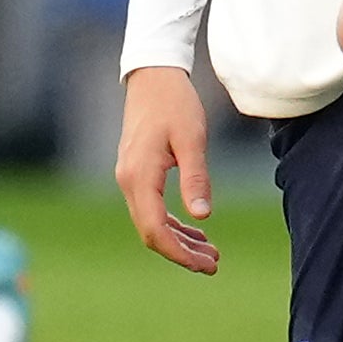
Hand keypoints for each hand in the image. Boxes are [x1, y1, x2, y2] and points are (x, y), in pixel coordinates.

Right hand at [116, 66, 217, 275]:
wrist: (153, 77)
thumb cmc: (175, 104)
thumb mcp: (191, 140)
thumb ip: (196, 178)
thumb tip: (202, 217)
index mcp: (139, 176)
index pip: (155, 229)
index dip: (180, 253)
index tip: (207, 265)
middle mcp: (128, 181)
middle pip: (150, 231)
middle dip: (181, 253)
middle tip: (214, 265)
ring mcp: (129, 177)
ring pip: (150, 222)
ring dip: (178, 240)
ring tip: (210, 252)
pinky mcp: (136, 173)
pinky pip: (151, 208)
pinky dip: (172, 223)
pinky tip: (195, 229)